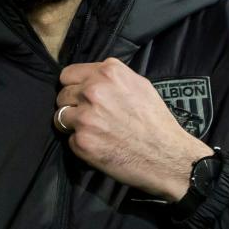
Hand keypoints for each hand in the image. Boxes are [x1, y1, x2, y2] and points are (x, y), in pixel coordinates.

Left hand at [55, 58, 212, 200]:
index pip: (68, 74)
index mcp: (108, 72)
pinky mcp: (82, 141)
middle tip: (91, 117)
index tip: (80, 96)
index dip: (74, 86)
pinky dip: (81, 144)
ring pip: (60, 116)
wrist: (168, 156)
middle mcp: (94, 90)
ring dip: (72, 124)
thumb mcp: (139, 85)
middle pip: (62, 94)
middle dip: (73, 105)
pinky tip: (100, 146)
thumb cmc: (156, 122)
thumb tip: (90, 79)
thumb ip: (111, 78)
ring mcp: (85, 116)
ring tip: (94, 131)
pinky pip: (70, 139)